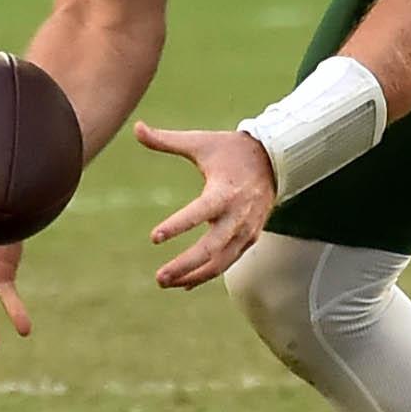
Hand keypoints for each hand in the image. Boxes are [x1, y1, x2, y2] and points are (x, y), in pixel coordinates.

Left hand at [135, 123, 276, 289]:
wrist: (274, 159)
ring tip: (165, 282)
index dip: (178, 225)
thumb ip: (166, 140)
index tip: (154, 237)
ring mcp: (245, 230)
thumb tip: (136, 127)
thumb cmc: (231, 150)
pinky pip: (227, 263)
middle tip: (158, 277)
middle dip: (184, 265)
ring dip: (193, 276)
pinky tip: (185, 284)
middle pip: (211, 248)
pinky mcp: (249, 239)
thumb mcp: (200, 143)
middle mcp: (237, 215)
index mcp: (224, 191)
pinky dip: (207, 274)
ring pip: (220, 262)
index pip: (199, 212)